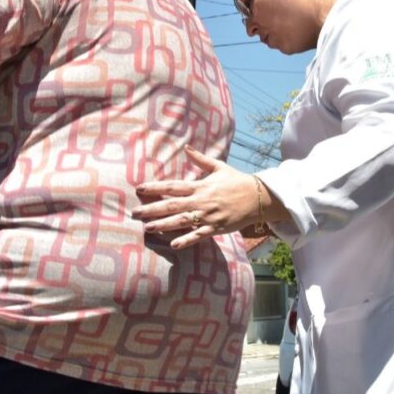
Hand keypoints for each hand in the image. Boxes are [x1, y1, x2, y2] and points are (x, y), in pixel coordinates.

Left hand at [132, 146, 263, 248]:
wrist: (258, 197)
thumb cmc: (237, 181)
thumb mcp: (219, 167)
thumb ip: (201, 159)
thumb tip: (187, 148)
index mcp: (199, 185)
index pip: (172, 186)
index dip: (155, 187)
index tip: (139, 189)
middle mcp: (201, 200)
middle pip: (171, 205)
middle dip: (152, 209)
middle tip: (135, 213)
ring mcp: (208, 215)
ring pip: (181, 220)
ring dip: (163, 224)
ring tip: (147, 227)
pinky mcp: (216, 227)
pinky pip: (199, 235)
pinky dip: (187, 240)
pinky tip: (173, 244)